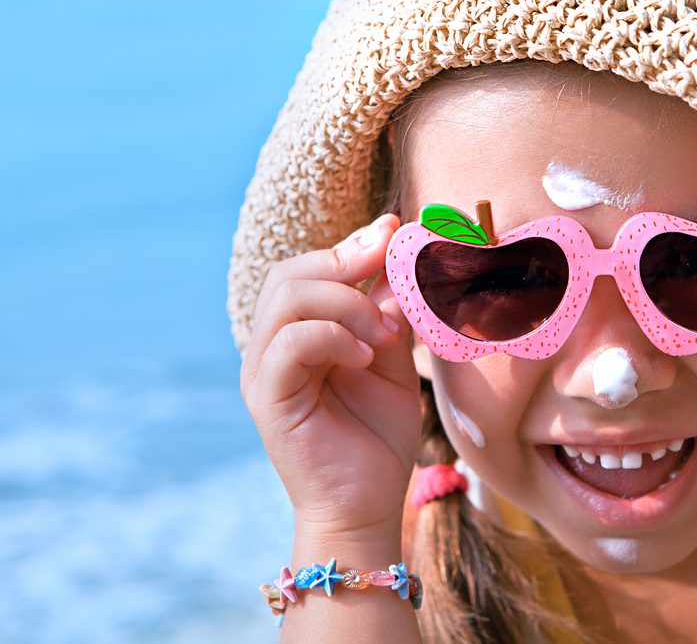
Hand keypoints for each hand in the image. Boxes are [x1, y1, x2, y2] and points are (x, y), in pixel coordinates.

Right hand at [240, 213, 421, 540]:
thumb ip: (388, 311)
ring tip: (385, 332)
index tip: (396, 227)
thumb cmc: (378, 436)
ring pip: (287, 299)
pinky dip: (333, 336)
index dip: (351, 244)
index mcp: (299, 334)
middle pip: (290, 273)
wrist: (366, 505)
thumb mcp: (393, 360)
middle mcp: (272, 347)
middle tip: (392, 270)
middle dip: (346, 260)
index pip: (310, 269)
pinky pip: (289, 342)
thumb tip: (397, 250)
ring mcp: (263, 371)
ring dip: (346, 302)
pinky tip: (366, 354)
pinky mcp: (266, 398)